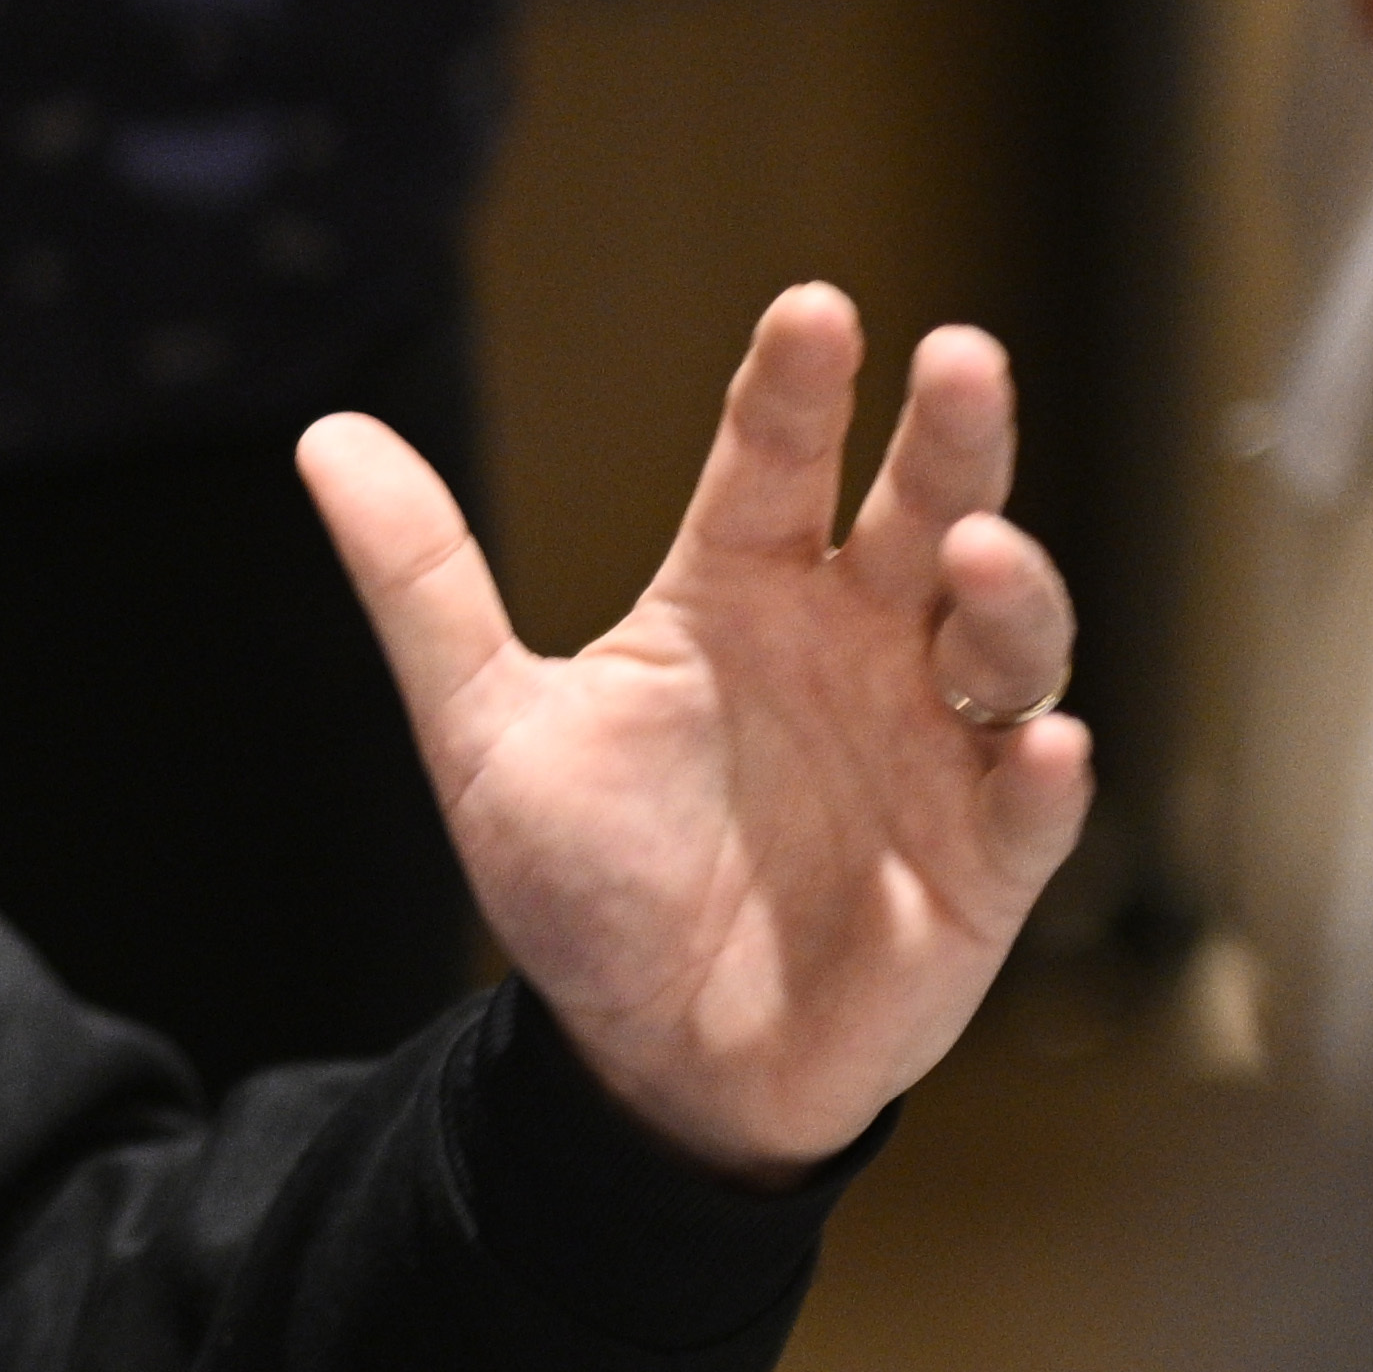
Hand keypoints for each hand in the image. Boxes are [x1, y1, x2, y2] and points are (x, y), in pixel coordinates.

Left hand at [303, 295, 1087, 1175]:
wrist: (646, 1062)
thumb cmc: (586, 883)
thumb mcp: (485, 731)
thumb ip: (424, 584)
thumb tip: (324, 435)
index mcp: (741, 593)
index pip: (773, 463)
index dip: (796, 388)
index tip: (813, 309)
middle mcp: (856, 643)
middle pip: (924, 512)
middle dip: (952, 437)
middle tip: (959, 356)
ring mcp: (933, 744)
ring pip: (1005, 639)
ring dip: (1009, 591)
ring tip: (976, 553)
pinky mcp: (983, 860)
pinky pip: (1032, 807)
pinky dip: (1046, 776)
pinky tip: (1048, 748)